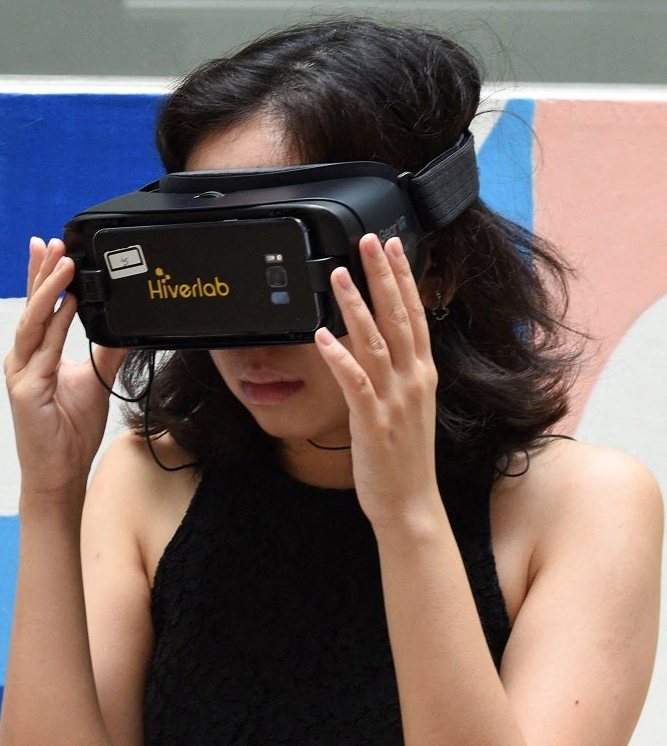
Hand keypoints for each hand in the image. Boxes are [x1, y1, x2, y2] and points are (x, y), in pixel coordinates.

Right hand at [3, 237, 127, 497]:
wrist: (59, 473)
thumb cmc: (70, 432)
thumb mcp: (94, 380)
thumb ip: (106, 351)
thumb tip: (123, 325)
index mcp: (34, 355)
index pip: (40, 308)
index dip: (42, 277)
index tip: (50, 246)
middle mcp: (23, 359)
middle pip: (32, 307)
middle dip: (41, 272)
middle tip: (50, 241)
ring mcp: (20, 373)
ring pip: (34, 322)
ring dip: (48, 290)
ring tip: (62, 262)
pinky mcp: (24, 389)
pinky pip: (44, 349)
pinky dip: (57, 323)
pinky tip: (69, 304)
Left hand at [313, 234, 443, 528]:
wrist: (410, 503)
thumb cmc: (402, 456)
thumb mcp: (405, 405)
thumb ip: (396, 370)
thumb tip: (378, 341)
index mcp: (422, 374)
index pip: (415, 314)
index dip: (403, 278)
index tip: (391, 246)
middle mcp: (413, 381)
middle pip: (399, 318)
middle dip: (383, 277)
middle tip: (369, 241)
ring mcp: (395, 401)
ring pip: (375, 343)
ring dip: (356, 307)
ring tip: (337, 276)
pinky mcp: (373, 422)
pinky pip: (355, 383)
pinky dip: (339, 358)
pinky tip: (322, 337)